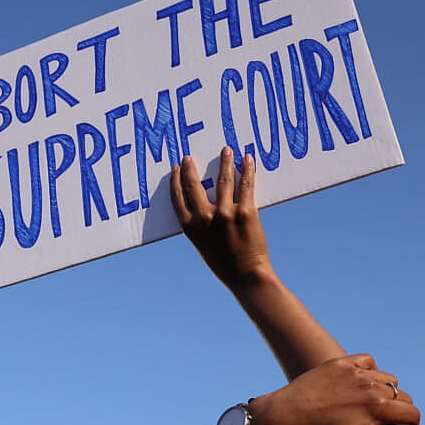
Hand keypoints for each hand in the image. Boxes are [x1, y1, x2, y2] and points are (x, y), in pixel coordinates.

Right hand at [170, 147, 271, 291]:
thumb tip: (202, 204)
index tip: (177, 168)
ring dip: (224, 162)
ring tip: (226, 150)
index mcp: (190, 227)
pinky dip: (247, 170)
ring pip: (222, 180)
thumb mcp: (202, 245)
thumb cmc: (224, 264)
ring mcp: (225, 214)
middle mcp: (204, 218)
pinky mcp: (245, 212)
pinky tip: (247, 160)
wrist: (246, 275)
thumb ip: (199, 226)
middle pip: (194, 185)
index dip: (177, 180)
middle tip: (190, 157)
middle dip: (192, 168)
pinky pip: (245, 185)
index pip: (178, 196)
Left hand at [247, 354, 424, 424]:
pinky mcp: (340, 362)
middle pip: (403, 396)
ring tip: (368, 407)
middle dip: (398, 411)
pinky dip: (370, 372)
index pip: (412, 414)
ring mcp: (354, 370)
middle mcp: (369, 384)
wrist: (284, 415)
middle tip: (378, 423)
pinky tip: (359, 386)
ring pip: (388, 379)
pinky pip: (369, 362)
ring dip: (385, 392)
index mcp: (376, 406)